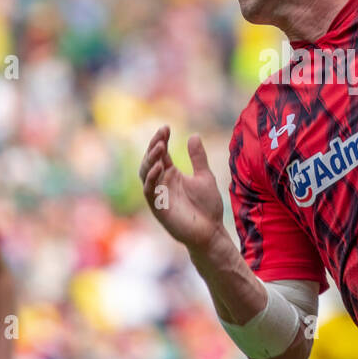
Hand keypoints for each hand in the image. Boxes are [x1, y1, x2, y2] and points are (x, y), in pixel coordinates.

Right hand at [139, 126, 225, 252]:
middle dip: (153, 146)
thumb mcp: (204, 177)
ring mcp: (159, 195)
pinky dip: (152, 177)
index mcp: (171, 175)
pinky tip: (161, 166)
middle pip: (150, 161)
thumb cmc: (207, 207)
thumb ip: (198, 158)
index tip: (166, 127)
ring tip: (161, 146)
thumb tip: (194, 135)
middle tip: (161, 134)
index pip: (161, 154)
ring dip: (151, 159)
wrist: (211, 231)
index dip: (161, 140)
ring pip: (146, 173)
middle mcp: (162, 183)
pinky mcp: (158, 208)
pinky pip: (150, 190)